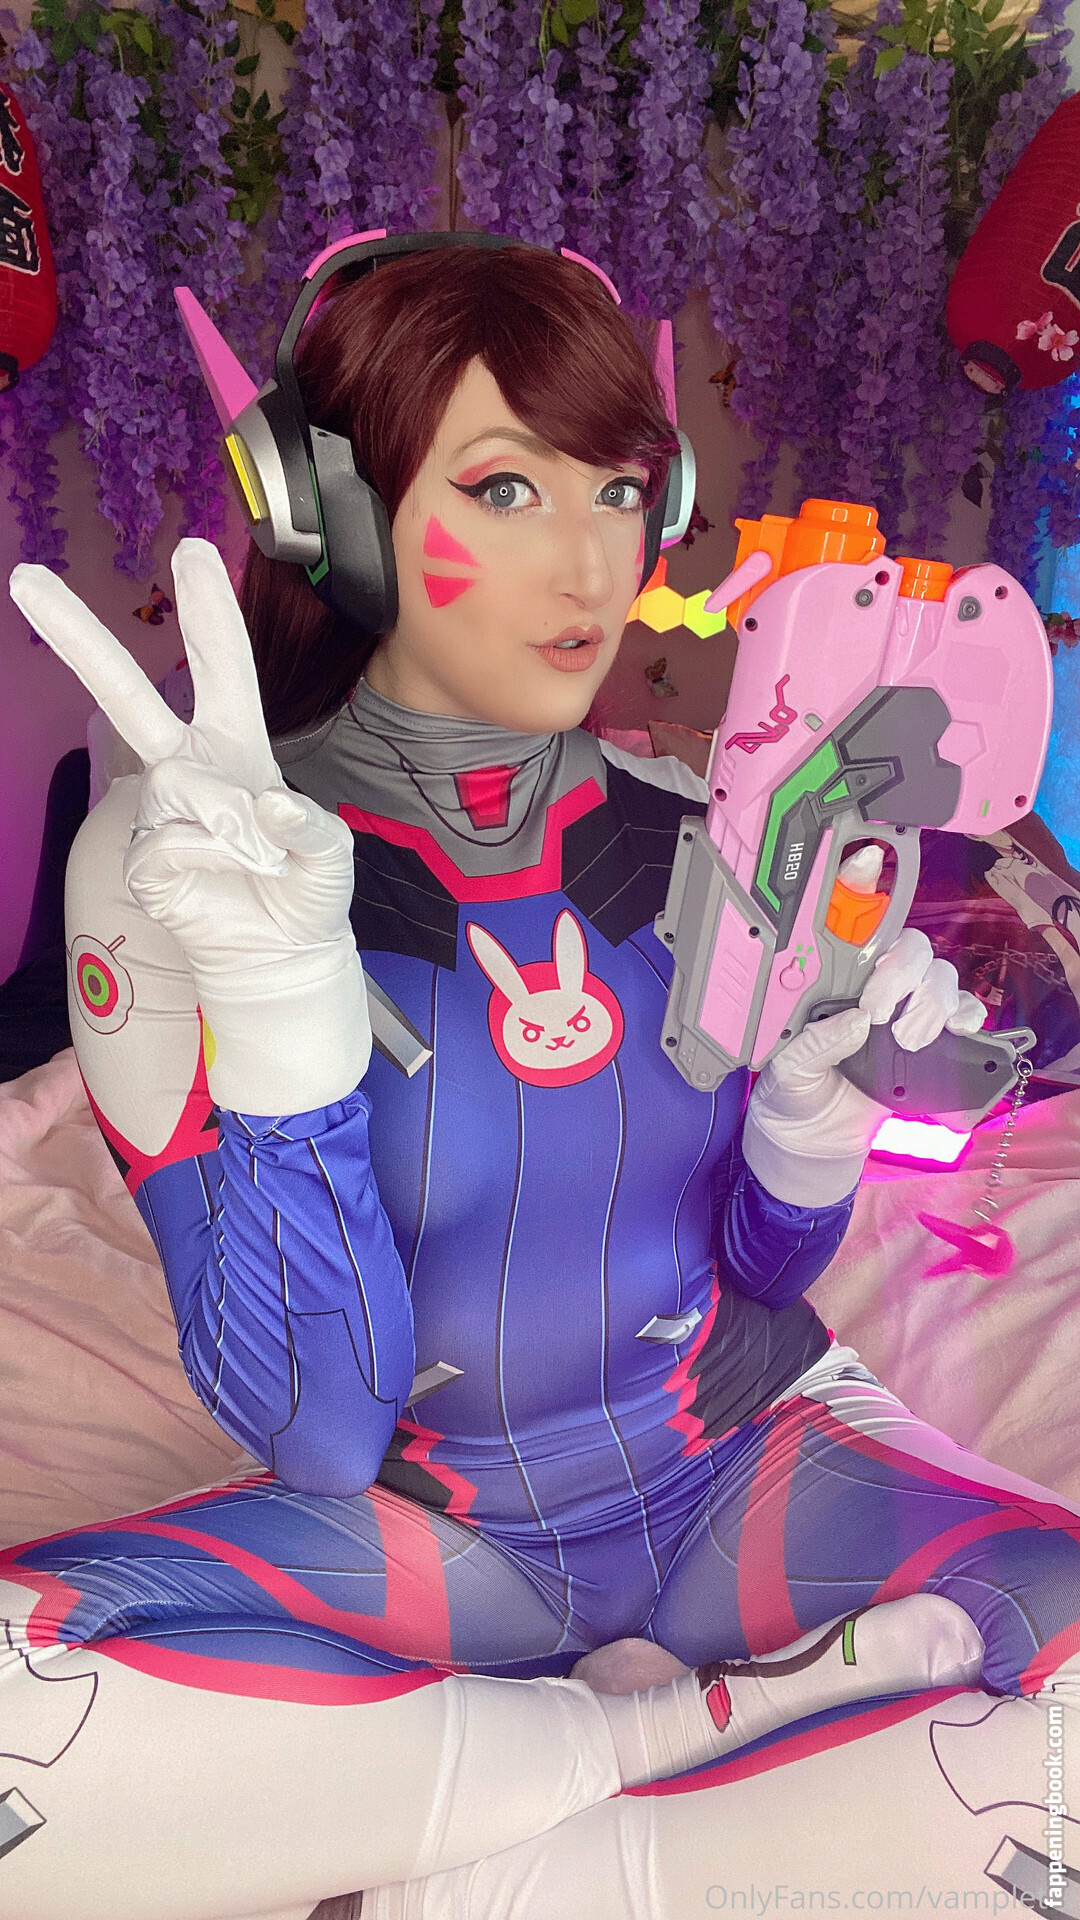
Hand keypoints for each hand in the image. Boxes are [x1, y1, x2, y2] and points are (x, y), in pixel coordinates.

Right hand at [9, 539, 369, 1114]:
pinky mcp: (144, 857)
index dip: (208, 610)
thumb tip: (261, 807)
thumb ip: (308, 824)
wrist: (281, 955)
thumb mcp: (332, 852)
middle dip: (79, 636)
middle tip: (25, 577)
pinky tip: (225, 875)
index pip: (221, 667)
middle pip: (126, 693)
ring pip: (175, 784)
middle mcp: (189, 765)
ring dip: (225, 819)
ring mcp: (161, 810)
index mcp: (237, 745)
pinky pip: (167, 838)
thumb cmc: (305, 891)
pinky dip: (209, 856)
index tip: (190, 550)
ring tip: (256, 855)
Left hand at [742, 928, 986, 1206]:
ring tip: (912, 1042)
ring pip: (941, 979)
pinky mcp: (934, 1041)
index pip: (870, 946)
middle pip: (915, 954)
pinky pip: (965, 1014)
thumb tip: (854, 1021)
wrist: (817, 1139)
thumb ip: (817, 1044)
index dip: (880, 965)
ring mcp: (909, 1012)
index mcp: (838, 986)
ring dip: (937, 1005)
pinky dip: (970, 1016)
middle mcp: (878, 990)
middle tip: (893, 1028)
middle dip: (911, 984)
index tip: (872, 1006)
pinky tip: (959, 1032)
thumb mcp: (792, 1069)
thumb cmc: (797, 1091)